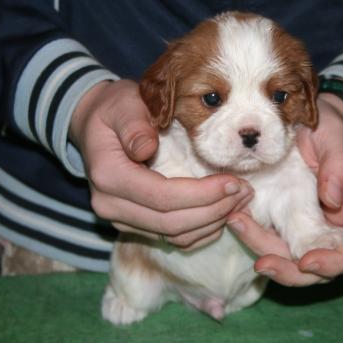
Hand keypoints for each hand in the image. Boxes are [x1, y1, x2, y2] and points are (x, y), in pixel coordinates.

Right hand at [69, 80, 253, 249]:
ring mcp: (122, 219)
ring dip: (213, 222)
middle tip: (246, 191)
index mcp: (108, 176)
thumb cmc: (116, 109)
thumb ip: (134, 125)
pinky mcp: (135, 224)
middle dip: (214, 210)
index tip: (234, 182)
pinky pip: (174, 238)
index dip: (202, 194)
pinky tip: (225, 212)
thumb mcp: (124, 105)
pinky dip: (202, 230)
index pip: (162, 196)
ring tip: (242, 200)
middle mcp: (110, 205)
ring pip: (175, 235)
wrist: (96, 124)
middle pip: (171, 223)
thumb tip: (145, 148)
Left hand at [227, 93, 342, 285]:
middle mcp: (334, 225)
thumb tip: (331, 198)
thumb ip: (338, 165)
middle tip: (264, 264)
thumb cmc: (331, 126)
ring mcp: (309, 225)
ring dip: (265, 252)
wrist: (311, 120)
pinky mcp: (285, 218)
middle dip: (292, 272)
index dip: (335, 264)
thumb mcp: (337, 136)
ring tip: (239, 226)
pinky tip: (236, 218)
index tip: (307, 261)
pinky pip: (272, 237)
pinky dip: (254, 234)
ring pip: (291, 256)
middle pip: (321, 268)